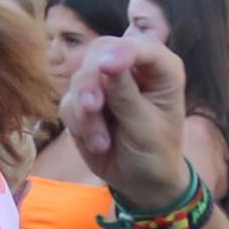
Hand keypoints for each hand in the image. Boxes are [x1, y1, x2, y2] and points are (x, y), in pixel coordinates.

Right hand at [60, 37, 191, 211]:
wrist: (141, 181)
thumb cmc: (156, 152)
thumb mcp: (147, 128)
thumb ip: (127, 96)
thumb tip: (105, 64)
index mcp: (160, 68)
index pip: (140, 47)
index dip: (122, 52)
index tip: (106, 66)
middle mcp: (131, 68)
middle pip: (99, 53)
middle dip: (90, 81)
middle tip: (91, 108)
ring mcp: (104, 83)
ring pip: (79, 79)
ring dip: (85, 113)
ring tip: (102, 143)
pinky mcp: (83, 101)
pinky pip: (68, 103)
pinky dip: (79, 125)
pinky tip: (98, 144)